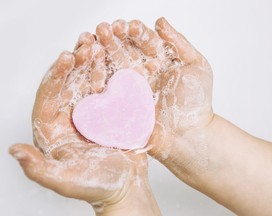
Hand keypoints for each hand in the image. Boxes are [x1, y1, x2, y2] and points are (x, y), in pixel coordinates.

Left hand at [9, 33, 153, 213]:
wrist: (126, 187)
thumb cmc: (96, 187)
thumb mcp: (66, 181)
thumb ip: (38, 169)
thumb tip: (13, 150)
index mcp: (53, 130)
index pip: (48, 98)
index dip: (56, 76)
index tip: (67, 57)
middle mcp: (69, 118)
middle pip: (68, 84)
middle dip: (76, 62)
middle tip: (85, 43)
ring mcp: (90, 113)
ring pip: (87, 82)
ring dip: (92, 62)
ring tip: (98, 44)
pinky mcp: (108, 111)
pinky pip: (107, 88)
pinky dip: (110, 73)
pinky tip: (114, 59)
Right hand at [93, 18, 212, 174]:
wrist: (187, 135)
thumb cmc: (196, 103)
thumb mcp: (196, 66)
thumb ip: (179, 42)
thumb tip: (160, 21)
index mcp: (159, 61)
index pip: (142, 40)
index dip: (133, 32)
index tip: (126, 26)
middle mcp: (142, 72)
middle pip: (124, 50)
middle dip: (112, 38)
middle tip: (105, 29)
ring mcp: (129, 87)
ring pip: (111, 65)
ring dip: (101, 53)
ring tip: (92, 41)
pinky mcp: (120, 103)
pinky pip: (106, 86)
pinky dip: (96, 74)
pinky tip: (90, 63)